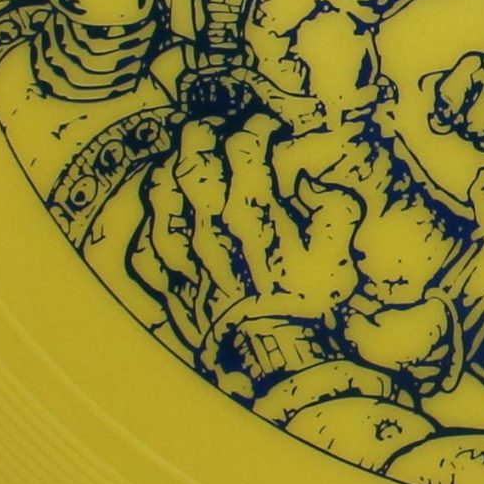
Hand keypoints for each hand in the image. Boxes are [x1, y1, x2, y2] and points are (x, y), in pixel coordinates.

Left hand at [127, 115, 361, 374]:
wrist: (272, 357)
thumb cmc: (307, 301)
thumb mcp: (337, 250)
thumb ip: (331, 206)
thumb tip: (312, 182)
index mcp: (253, 207)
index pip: (245, 143)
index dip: (257, 126)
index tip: (268, 128)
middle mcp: (210, 221)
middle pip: (192, 156)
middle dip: (204, 132)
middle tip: (217, 129)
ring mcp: (184, 250)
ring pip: (161, 192)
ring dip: (171, 167)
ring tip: (184, 162)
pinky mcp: (170, 279)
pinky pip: (145, 241)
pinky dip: (150, 222)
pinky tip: (161, 215)